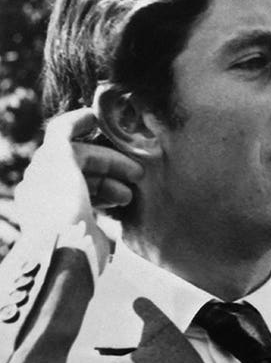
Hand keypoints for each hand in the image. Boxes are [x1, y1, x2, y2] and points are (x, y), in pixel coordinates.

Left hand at [14, 107, 142, 234]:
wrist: (66, 249)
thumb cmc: (62, 201)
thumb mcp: (58, 157)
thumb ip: (64, 131)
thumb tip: (84, 114)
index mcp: (42, 171)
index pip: (68, 143)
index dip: (88, 132)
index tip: (110, 124)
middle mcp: (50, 188)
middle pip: (85, 165)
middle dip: (112, 164)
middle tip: (137, 172)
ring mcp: (65, 209)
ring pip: (94, 185)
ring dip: (115, 184)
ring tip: (129, 195)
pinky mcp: (80, 228)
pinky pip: (100, 206)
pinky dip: (113, 202)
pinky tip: (124, 207)